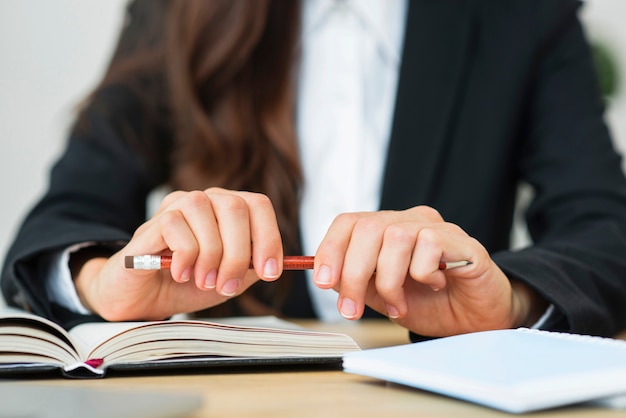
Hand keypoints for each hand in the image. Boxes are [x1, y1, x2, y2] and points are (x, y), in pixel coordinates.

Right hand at [73, 188, 283, 320]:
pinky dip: (185, 256)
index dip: (269, 237)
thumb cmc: (189, 284)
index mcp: (228, 209)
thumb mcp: (231, 279)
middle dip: (238, 254)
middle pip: (236, 208)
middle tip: (228, 285)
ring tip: (203, 281)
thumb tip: (274, 264)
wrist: (144, 298)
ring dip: (211, 257)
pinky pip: (177, 228)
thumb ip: (253, 267)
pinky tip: (180, 273)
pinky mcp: (152, 221)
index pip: (258, 205)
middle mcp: (205, 200)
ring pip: (207, 215)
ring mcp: (177, 205)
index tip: (269, 272)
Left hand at [313, 206, 544, 336]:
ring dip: (389, 280)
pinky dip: (423, 274)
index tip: (323, 281)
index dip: (330, 249)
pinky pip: (428, 246)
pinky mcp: (460, 240)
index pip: (348, 223)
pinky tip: (436, 285)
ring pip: (394, 237)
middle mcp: (408, 221)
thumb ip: (356, 282)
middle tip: (352, 309)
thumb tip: (324, 276)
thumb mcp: (381, 296)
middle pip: (367, 228)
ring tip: (399, 305)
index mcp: (385, 229)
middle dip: (353, 273)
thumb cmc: (430, 304)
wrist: (476, 322)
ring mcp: (434, 227)